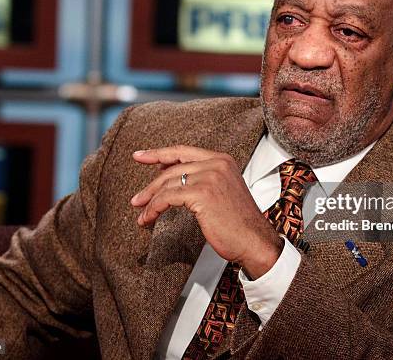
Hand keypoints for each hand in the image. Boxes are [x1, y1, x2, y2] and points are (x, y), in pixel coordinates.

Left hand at [130, 145, 282, 277]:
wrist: (255, 241)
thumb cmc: (239, 223)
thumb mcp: (223, 191)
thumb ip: (204, 180)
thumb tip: (172, 178)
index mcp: (222, 160)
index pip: (183, 150)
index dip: (159, 153)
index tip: (140, 155)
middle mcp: (217, 163)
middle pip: (173, 168)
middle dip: (151, 185)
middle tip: (137, 199)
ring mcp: (210, 177)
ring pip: (168, 183)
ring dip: (150, 200)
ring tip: (141, 213)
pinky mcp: (202, 194)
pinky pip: (168, 197)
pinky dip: (154, 208)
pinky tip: (148, 218)